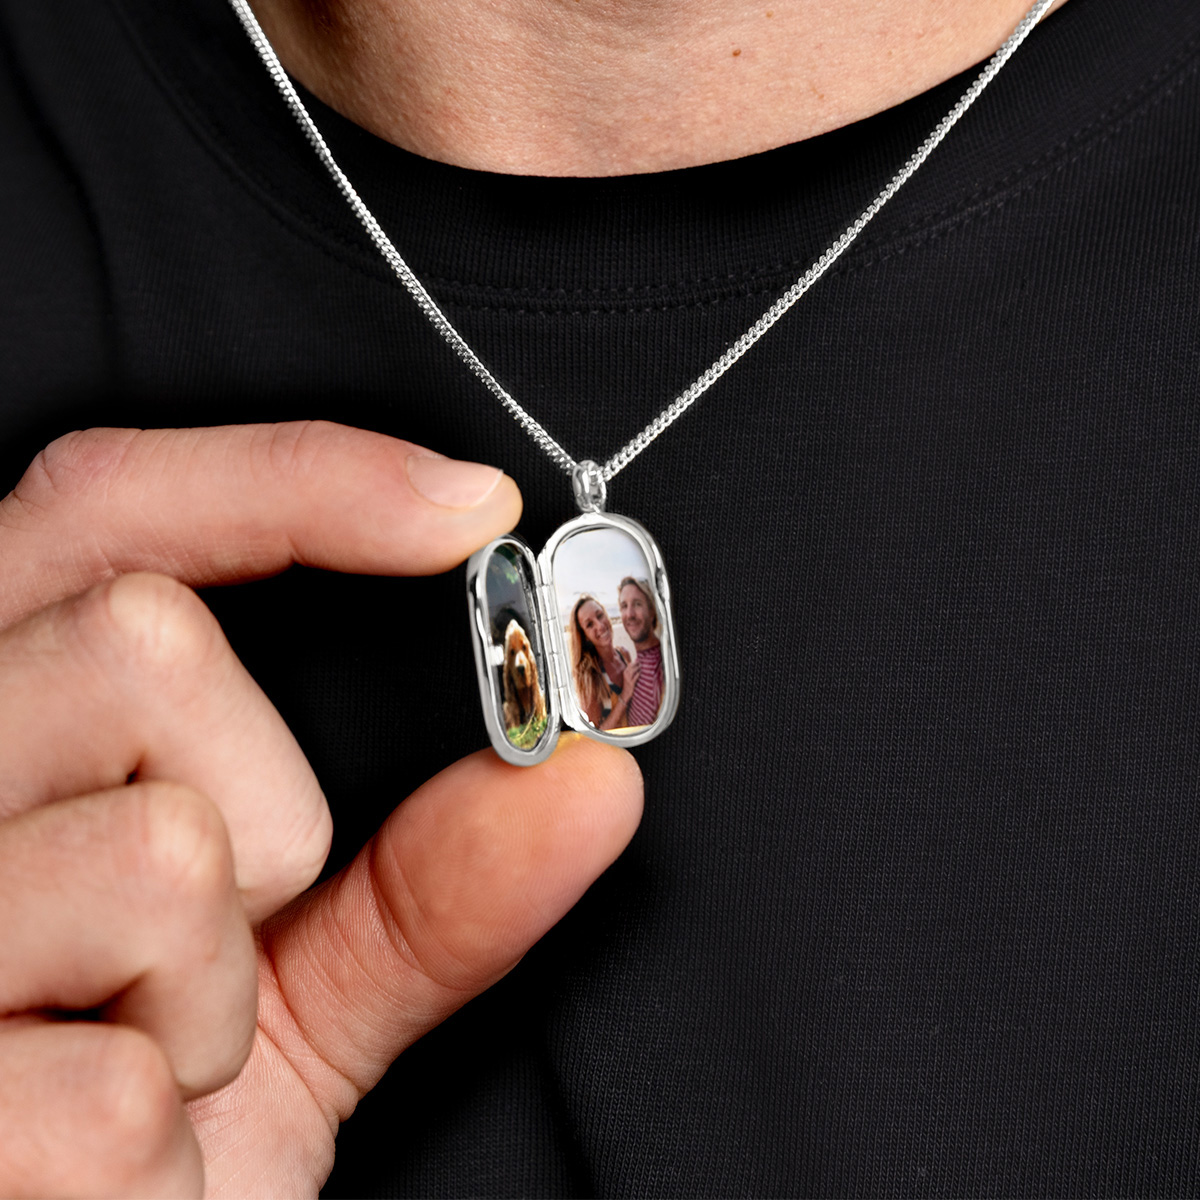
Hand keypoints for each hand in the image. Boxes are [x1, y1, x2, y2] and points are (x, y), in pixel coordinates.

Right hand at [0, 422, 642, 1196]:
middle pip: (140, 640)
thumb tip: (584, 780)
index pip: (111, 508)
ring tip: (156, 1053)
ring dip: (219, 993)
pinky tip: (103, 1163)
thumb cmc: (155, 1132)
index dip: (299, 479)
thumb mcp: (292, 985)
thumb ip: (426, 879)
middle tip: (236, 920)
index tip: (470, 509)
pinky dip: (163, 1145)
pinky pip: (121, 1083)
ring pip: (161, 852)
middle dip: (265, 803)